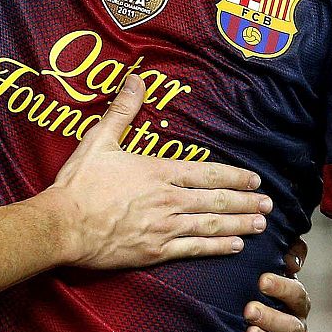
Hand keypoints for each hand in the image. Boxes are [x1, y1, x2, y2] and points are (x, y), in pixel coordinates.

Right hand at [49, 75, 270, 267]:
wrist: (63, 225)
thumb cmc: (80, 183)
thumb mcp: (99, 140)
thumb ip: (122, 110)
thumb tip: (136, 79)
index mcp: (158, 172)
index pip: (206, 173)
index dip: (234, 176)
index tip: (254, 179)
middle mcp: (168, 200)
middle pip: (216, 200)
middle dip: (246, 201)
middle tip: (269, 203)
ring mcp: (164, 228)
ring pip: (212, 225)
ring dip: (240, 224)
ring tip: (261, 224)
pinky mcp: (155, 252)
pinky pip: (194, 249)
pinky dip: (218, 248)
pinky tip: (236, 247)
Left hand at [245, 239, 310, 331]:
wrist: (240, 325)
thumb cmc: (254, 291)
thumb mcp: (266, 270)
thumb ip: (283, 256)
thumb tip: (291, 259)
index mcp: (296, 303)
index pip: (297, 295)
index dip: (282, 287)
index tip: (261, 280)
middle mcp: (296, 327)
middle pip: (292, 325)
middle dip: (271, 317)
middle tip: (249, 310)